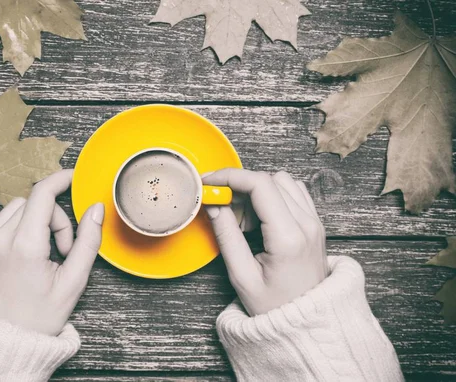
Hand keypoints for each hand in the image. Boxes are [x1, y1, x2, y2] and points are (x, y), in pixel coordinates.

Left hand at [0, 169, 103, 335]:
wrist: (2, 344)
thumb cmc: (39, 318)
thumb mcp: (73, 282)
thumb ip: (88, 241)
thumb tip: (95, 210)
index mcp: (24, 246)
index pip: (42, 194)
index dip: (60, 180)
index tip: (71, 178)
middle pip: (31, 203)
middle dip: (53, 218)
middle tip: (62, 249)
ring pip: (13, 211)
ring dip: (32, 223)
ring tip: (42, 254)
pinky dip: (14, 232)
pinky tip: (22, 258)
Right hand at [202, 169, 327, 315]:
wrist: (308, 324)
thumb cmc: (275, 306)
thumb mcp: (242, 276)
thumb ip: (226, 235)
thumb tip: (214, 204)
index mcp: (289, 238)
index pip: (260, 185)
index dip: (230, 177)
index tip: (210, 183)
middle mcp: (307, 225)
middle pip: (271, 179)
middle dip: (241, 186)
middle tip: (223, 208)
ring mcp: (314, 223)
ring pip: (283, 182)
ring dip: (258, 191)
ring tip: (243, 218)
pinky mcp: (315, 224)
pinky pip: (293, 193)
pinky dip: (272, 196)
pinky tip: (259, 219)